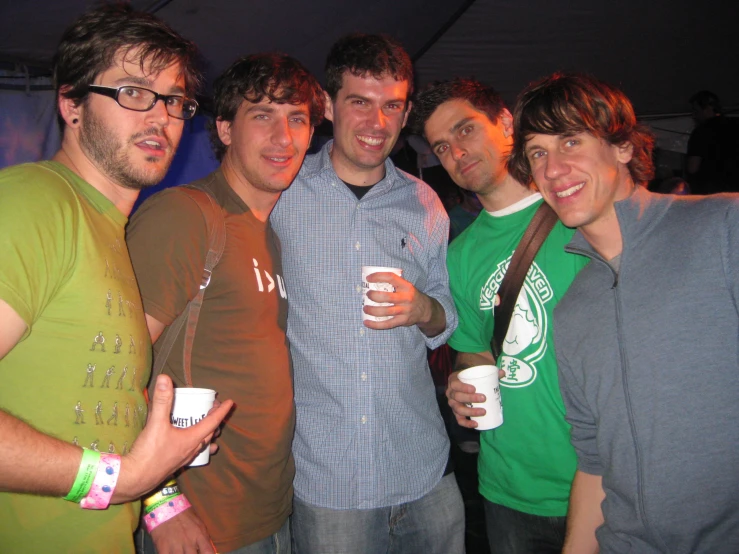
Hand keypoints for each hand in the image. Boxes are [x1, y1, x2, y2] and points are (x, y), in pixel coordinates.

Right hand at [112, 375, 233, 502]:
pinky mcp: (174, 464)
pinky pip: (192, 452)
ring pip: (202, 445)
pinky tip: (190, 444)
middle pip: (209, 433)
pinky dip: (196, 445)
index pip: (212, 422)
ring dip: (208, 435)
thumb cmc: (149, 452)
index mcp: (192, 439)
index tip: (230, 402)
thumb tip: (165, 379)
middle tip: (215, 408)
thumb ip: (161, 401)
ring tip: (210, 428)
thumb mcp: (155, 423)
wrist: (135, 478)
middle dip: (215, 420)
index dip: (221, 411)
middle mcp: (191, 449)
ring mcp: (184, 458)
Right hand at [150, 508, 214, 553]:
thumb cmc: (184, 514)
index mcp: (199, 535)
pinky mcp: (162, 548)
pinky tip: (171, 552)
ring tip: (181, 552)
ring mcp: (175, 546)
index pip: (208, 552)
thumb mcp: (198, 523)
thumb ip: (204, 538)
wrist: (165, 505)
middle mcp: (188, 542)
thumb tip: (209, 550)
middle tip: (191, 552)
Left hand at [363, 271, 432, 329]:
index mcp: (406, 286)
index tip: (368, 278)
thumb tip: (373, 280)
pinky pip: (387, 324)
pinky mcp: (402, 321)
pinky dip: (375, 324)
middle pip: (387, 297)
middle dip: (374, 296)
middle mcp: (406, 298)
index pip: (391, 278)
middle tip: (367, 294)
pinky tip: (367, 322)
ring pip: (385, 311)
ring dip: (372, 310)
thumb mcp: (406, 286)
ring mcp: (404, 310)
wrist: (425, 309)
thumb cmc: (410, 295)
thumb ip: (394, 283)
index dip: (378, 277)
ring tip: (365, 308)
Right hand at [445, 371, 485, 427]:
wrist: (466, 382)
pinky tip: (475, 424)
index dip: (463, 387)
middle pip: (457, 397)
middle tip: (484, 398)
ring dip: (470, 411)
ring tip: (483, 411)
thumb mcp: (478, 371)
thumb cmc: (472, 376)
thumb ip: (490, 371)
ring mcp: (453, 404)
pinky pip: (459, 420)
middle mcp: (450, 393)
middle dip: (470, 399)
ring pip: (458, 409)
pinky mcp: (457, 413)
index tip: (474, 389)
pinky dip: (466, 423)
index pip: (455, 384)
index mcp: (453, 381)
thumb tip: (502, 373)